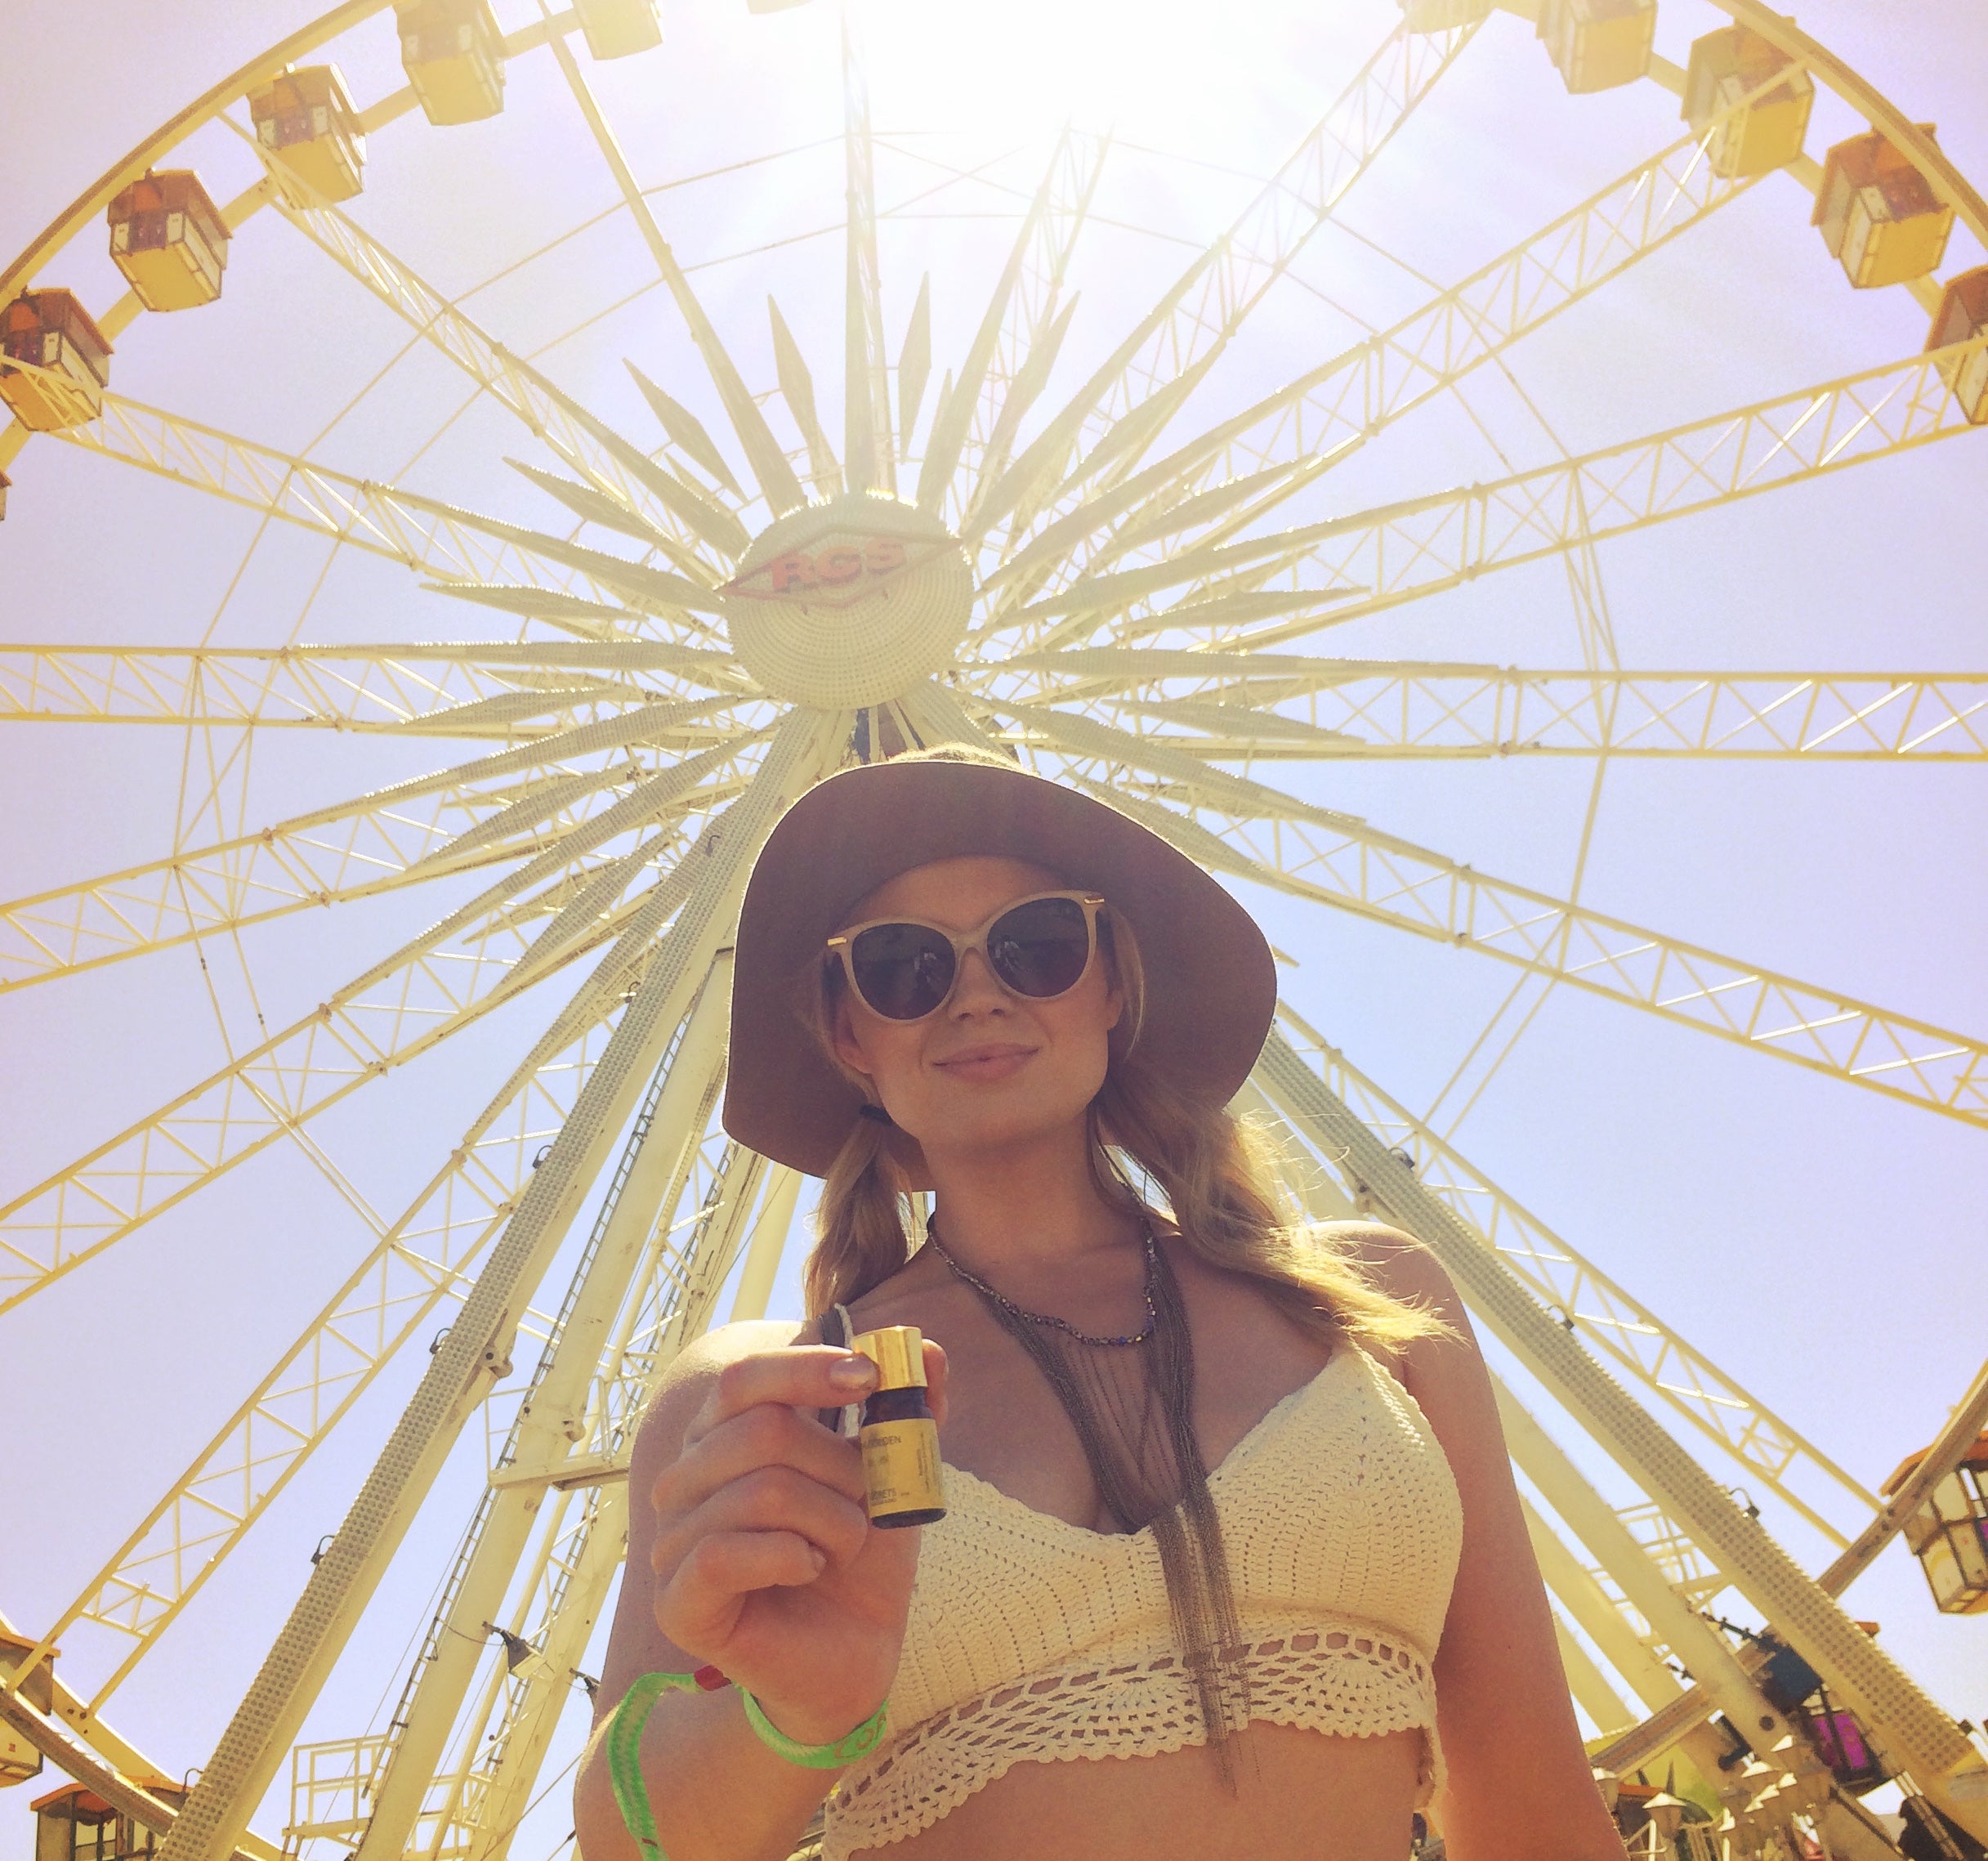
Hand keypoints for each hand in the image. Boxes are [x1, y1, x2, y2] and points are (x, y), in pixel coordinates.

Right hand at [648, 1342, 946, 1743]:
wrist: (852, 1655)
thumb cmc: (859, 1556)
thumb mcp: (892, 1476)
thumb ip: (908, 1412)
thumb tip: (929, 1350)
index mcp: (723, 1435)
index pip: (745, 1377)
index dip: (806, 1368)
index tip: (870, 1378)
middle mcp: (685, 1478)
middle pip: (763, 1430)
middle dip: (840, 1467)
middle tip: (865, 1504)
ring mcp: (672, 1539)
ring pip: (762, 1491)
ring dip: (830, 1521)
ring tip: (840, 1549)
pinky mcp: (677, 1600)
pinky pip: (725, 1553)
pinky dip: (790, 1556)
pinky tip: (809, 1568)